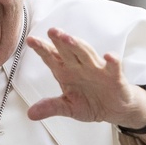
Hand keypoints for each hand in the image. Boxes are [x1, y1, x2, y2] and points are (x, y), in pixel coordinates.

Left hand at [26, 28, 145, 125]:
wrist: (114, 108)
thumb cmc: (90, 102)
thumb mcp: (68, 107)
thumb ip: (51, 107)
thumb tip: (30, 114)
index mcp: (66, 71)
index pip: (52, 57)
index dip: (42, 49)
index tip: (31, 40)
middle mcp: (80, 66)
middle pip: (68, 51)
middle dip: (60, 41)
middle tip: (52, 31)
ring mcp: (97, 70)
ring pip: (87, 54)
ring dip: (78, 46)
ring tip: (69, 38)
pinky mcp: (114, 77)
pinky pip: (113, 67)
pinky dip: (112, 61)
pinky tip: (109, 56)